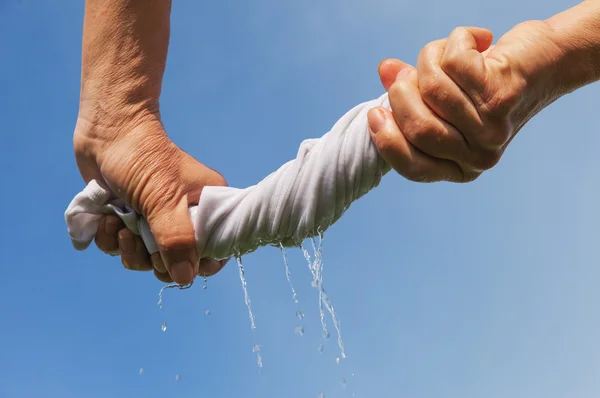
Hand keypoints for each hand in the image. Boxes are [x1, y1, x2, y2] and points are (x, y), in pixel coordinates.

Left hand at [74, 112, 227, 284]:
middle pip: (176, 264)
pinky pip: (122, 249)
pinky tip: (107, 218)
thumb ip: (177, 240)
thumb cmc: (142, 157)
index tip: (174, 260)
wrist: (105, 131)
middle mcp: (184, 218)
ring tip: (119, 223)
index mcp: (207, 209)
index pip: (215, 251)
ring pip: (145, 260)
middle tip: (139, 237)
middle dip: (152, 259)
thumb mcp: (164, 199)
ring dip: (126, 248)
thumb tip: (185, 278)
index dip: (197, 264)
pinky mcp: (129, 221)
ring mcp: (155, 221)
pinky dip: (110, 239)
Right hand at [367, 21, 564, 181]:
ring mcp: (490, 129)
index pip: (411, 167)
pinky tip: (477, 39)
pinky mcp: (500, 95)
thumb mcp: (447, 97)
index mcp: (461, 167)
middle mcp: (477, 157)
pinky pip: (451, 62)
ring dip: (429, 59)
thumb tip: (386, 71)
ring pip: (432, 89)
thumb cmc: (490, 82)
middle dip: (402, 92)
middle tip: (410, 73)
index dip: (386, 139)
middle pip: (417, 127)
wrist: (548, 62)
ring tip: (447, 52)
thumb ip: (412, 93)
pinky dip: (456, 39)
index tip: (376, 112)